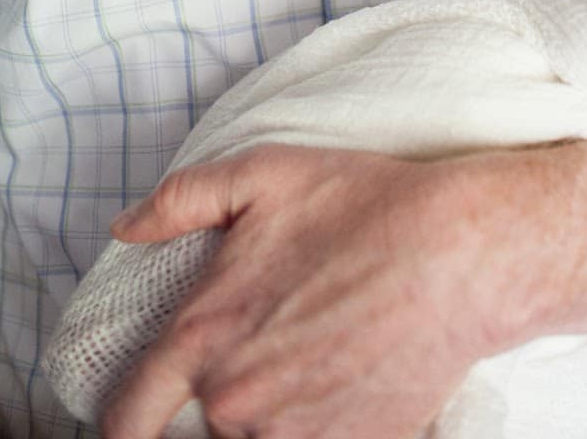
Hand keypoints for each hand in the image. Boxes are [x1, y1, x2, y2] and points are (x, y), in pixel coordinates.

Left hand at [99, 145, 517, 438]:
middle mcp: (237, 403)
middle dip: (227, 390)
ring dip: (277, 407)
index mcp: (202, 340)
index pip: (126, 420)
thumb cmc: (366, 206)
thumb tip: (126, 226)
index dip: (123, 423)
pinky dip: (322, 419)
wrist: (462, 254)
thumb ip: (181, 200)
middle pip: (203, 425)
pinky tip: (350, 370)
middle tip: (276, 341)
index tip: (141, 414)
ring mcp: (294, 438)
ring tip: (320, 350)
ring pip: (259, 437)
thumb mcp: (266, 174)